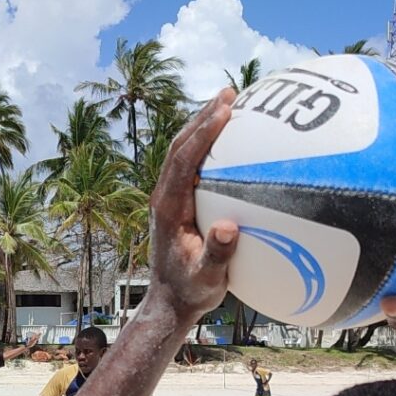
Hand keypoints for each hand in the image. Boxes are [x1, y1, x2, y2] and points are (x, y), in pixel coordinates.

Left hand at [148, 89, 240, 322]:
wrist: (171, 302)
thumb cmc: (191, 292)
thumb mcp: (207, 279)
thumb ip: (217, 254)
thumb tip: (228, 227)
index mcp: (168, 208)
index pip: (183, 161)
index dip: (202, 134)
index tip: (225, 111)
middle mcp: (165, 197)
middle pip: (180, 146)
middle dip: (203, 117)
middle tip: (230, 93)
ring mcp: (170, 198)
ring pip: (183, 151)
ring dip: (203, 125)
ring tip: (229, 101)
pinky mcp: (179, 202)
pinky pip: (192, 164)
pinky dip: (208, 144)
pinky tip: (230, 137)